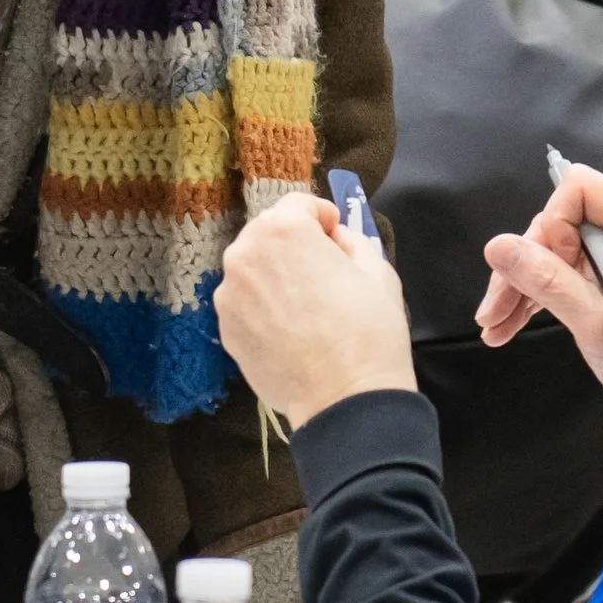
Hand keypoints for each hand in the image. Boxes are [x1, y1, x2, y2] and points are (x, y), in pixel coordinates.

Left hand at [216, 192, 415, 428]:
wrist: (344, 399)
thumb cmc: (368, 331)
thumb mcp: (377, 270)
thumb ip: (352, 241)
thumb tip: (335, 240)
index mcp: (283, 230)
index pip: (299, 204)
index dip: (323, 218)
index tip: (337, 237)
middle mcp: (245, 255)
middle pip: (269, 233)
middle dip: (295, 244)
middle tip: (324, 272)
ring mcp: (229, 295)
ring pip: (253, 269)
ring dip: (275, 275)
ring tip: (306, 307)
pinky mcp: (225, 329)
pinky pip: (245, 303)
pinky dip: (263, 307)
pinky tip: (291, 331)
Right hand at [474, 164, 602, 454]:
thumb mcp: (595, 324)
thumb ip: (548, 281)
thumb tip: (497, 245)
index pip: (580, 189)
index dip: (553, 225)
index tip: (546, 272)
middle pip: (558, 221)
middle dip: (523, 263)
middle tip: (494, 310)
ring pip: (551, 250)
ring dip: (518, 285)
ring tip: (491, 326)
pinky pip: (558, 273)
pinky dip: (532, 298)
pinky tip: (503, 328)